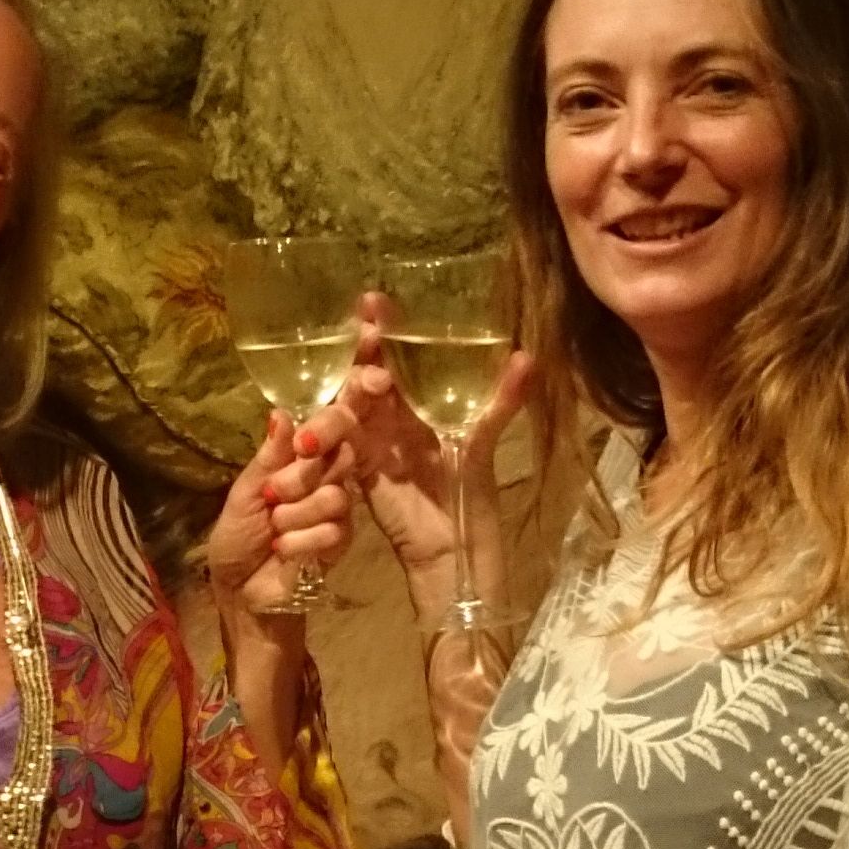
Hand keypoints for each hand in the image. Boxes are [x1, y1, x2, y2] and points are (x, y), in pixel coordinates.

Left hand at [206, 401, 355, 621]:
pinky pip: (333, 531)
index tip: (299, 449)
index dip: (316, 438)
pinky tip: (285, 551)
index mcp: (299, 464)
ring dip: (295, 517)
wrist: (240, 589)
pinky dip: (301, 543)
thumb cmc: (237, 537)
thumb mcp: (245, 493)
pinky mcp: (341, 543)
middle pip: (335, 461)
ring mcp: (336, 513)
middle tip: (272, 499)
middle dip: (298, 481)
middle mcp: (323, 482)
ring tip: (275, 532)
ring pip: (334, 498)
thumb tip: (280, 414)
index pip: (324, 435)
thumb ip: (269, 458)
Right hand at [342, 298, 533, 610]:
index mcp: (416, 401)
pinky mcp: (357, 470)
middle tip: (365, 336)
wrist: (455, 547)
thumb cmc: (470, 494)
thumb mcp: (483, 439)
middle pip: (361, 374)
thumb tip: (527, 357)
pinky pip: (337, 447)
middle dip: (357, 351)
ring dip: (343, 394)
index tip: (372, 301)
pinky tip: (321, 427)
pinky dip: (328, 436)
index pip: (392, 355)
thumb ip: (500, 400)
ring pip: (345, 407)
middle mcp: (388, 416)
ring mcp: (369, 441)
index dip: (381, 328)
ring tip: (361, 384)